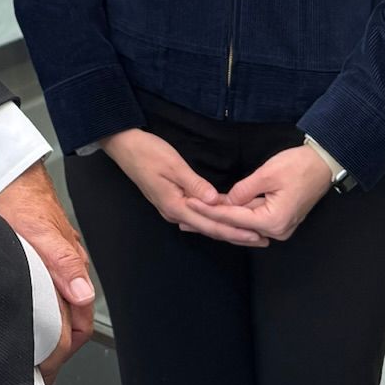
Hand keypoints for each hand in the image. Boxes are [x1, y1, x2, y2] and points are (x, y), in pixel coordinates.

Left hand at [0, 162, 94, 381]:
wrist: (7, 174)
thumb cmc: (21, 199)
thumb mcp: (39, 232)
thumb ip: (63, 261)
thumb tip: (84, 293)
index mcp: (73, 267)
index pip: (80, 322)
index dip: (65, 349)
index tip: (48, 368)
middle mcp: (68, 270)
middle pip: (69, 322)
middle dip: (55, 349)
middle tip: (34, 372)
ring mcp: (54, 266)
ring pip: (57, 310)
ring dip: (45, 333)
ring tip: (27, 356)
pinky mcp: (39, 262)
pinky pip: (45, 296)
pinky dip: (36, 314)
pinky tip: (21, 322)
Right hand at [103, 127, 267, 247]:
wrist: (123, 146)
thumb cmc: (147, 152)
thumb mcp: (173, 164)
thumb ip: (194, 183)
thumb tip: (215, 201)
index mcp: (175, 206)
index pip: (210, 224)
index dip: (234, 231)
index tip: (255, 235)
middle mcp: (174, 212)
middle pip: (209, 229)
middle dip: (235, 235)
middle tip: (261, 239)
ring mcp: (171, 208)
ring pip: (203, 224)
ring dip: (226, 229)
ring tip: (248, 233)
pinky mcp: (171, 200)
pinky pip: (197, 216)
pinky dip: (213, 220)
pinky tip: (223, 219)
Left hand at [189, 144, 334, 243]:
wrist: (324, 164)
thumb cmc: (298, 166)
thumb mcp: (267, 174)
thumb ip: (243, 190)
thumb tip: (226, 201)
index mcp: (273, 221)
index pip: (233, 217)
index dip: (209, 210)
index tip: (189, 204)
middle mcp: (277, 231)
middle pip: (237, 225)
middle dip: (210, 219)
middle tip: (184, 218)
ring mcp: (280, 227)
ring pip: (243, 224)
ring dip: (221, 218)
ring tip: (195, 216)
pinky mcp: (279, 220)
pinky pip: (252, 220)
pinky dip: (235, 214)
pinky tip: (218, 210)